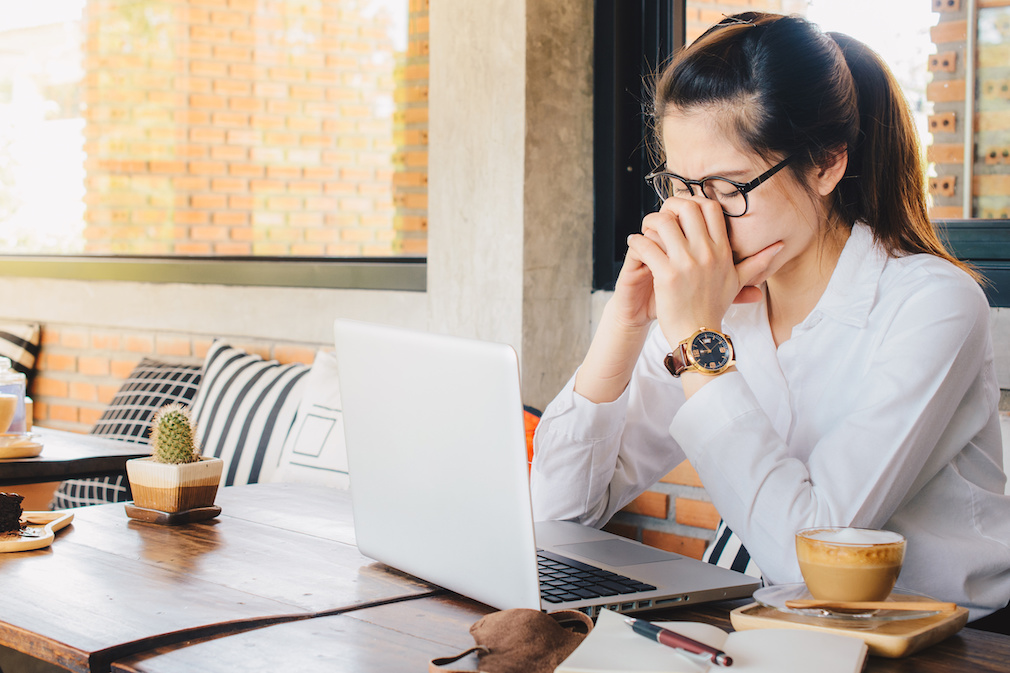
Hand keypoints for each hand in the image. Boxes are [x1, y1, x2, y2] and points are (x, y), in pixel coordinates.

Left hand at [627, 196, 782, 348]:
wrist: (699, 336)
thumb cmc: (713, 308)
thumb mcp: (737, 282)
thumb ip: (757, 262)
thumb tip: (779, 246)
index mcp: (722, 251)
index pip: (710, 207)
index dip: (691, 201)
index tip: (679, 211)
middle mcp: (707, 253)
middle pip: (687, 207)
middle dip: (668, 206)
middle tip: (659, 217)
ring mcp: (687, 263)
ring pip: (663, 223)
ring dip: (649, 222)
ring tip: (645, 231)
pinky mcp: (668, 275)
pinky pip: (646, 245)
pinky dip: (636, 241)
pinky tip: (635, 244)